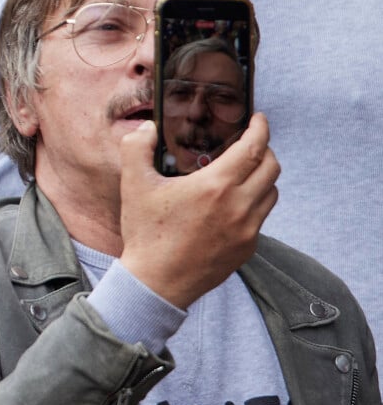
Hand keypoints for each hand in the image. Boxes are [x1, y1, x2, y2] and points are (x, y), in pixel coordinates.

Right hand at [119, 114, 279, 308]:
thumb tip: (148, 128)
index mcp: (215, 186)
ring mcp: (246, 231)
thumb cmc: (146, 234)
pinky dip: (254, 205)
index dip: (261, 128)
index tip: (258, 120)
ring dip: (262, 178)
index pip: (254, 147)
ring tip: (243, 175)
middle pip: (272, 167)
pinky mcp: (246, 249)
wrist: (155, 284)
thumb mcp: (133, 185)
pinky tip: (233, 205)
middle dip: (264, 149)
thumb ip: (136, 147)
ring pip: (271, 193)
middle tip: (248, 145)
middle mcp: (238, 206)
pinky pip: (261, 219)